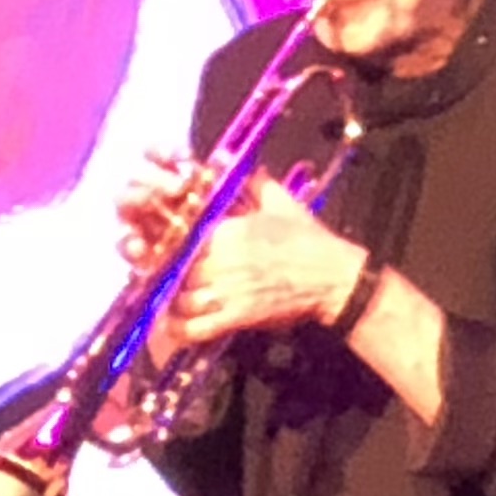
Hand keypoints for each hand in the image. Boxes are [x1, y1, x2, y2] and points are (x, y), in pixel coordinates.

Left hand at [165, 170, 368, 347]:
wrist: (333, 277)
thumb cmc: (308, 239)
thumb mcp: (282, 203)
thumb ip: (256, 185)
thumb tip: (245, 165)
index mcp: (225, 230)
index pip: (179, 238)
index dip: (166, 247)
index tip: (161, 250)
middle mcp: (220, 260)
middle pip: (175, 270)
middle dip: (167, 275)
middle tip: (163, 278)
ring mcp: (227, 290)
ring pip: (180, 298)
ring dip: (172, 302)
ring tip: (168, 302)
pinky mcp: (237, 317)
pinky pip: (197, 327)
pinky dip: (181, 329)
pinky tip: (174, 327)